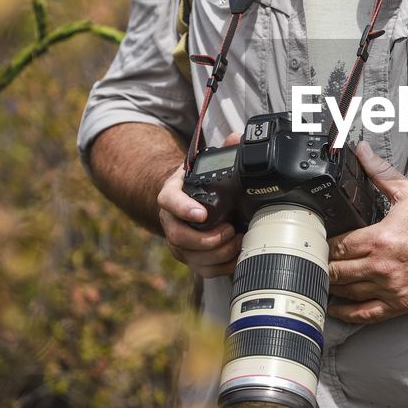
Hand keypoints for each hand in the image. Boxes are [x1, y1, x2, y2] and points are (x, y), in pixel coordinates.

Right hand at [157, 133, 242, 277]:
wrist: (188, 202)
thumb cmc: (199, 185)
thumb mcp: (206, 165)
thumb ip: (222, 151)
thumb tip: (238, 137)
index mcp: (172, 194)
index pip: (169, 201)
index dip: (184, 209)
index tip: (202, 214)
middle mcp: (171, 220)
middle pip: (179, 237)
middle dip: (207, 239)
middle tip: (230, 230)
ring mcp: (179, 242)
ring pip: (192, 257)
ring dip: (217, 254)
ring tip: (238, 242)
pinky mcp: (190, 257)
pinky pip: (202, 270)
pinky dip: (222, 267)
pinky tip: (237, 257)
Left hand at [327, 141, 407, 323]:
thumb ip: (380, 172)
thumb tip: (361, 151)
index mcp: (378, 239)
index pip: (336, 247)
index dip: (322, 245)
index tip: (316, 243)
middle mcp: (381, 266)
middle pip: (336, 272)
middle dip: (322, 267)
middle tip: (313, 263)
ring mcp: (391, 288)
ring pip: (347, 293)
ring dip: (330, 287)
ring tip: (320, 281)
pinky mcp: (402, 304)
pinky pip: (367, 314)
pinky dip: (347, 313)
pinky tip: (336, 309)